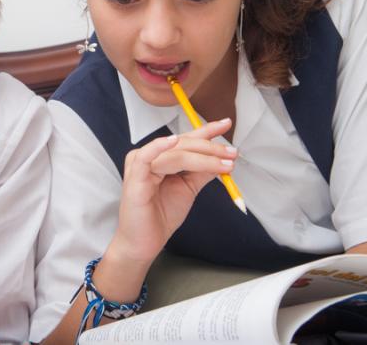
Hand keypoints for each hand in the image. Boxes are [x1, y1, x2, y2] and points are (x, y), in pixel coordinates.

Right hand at [111, 118, 236, 263]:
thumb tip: (222, 159)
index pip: (186, 140)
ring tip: (224, 163)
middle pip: (183, 145)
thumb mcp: (188, 189)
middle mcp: (150, 157)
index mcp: (161, 158)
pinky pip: (146, 157)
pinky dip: (159, 147)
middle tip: (232, 154)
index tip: (226, 124)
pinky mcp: (134, 177)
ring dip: (202, 156)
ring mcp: (140, 165)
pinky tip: (173, 141)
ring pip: (175, 153)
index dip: (206, 131)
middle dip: (211, 148)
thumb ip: (201, 172)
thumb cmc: (161, 216)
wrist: (144, 243)